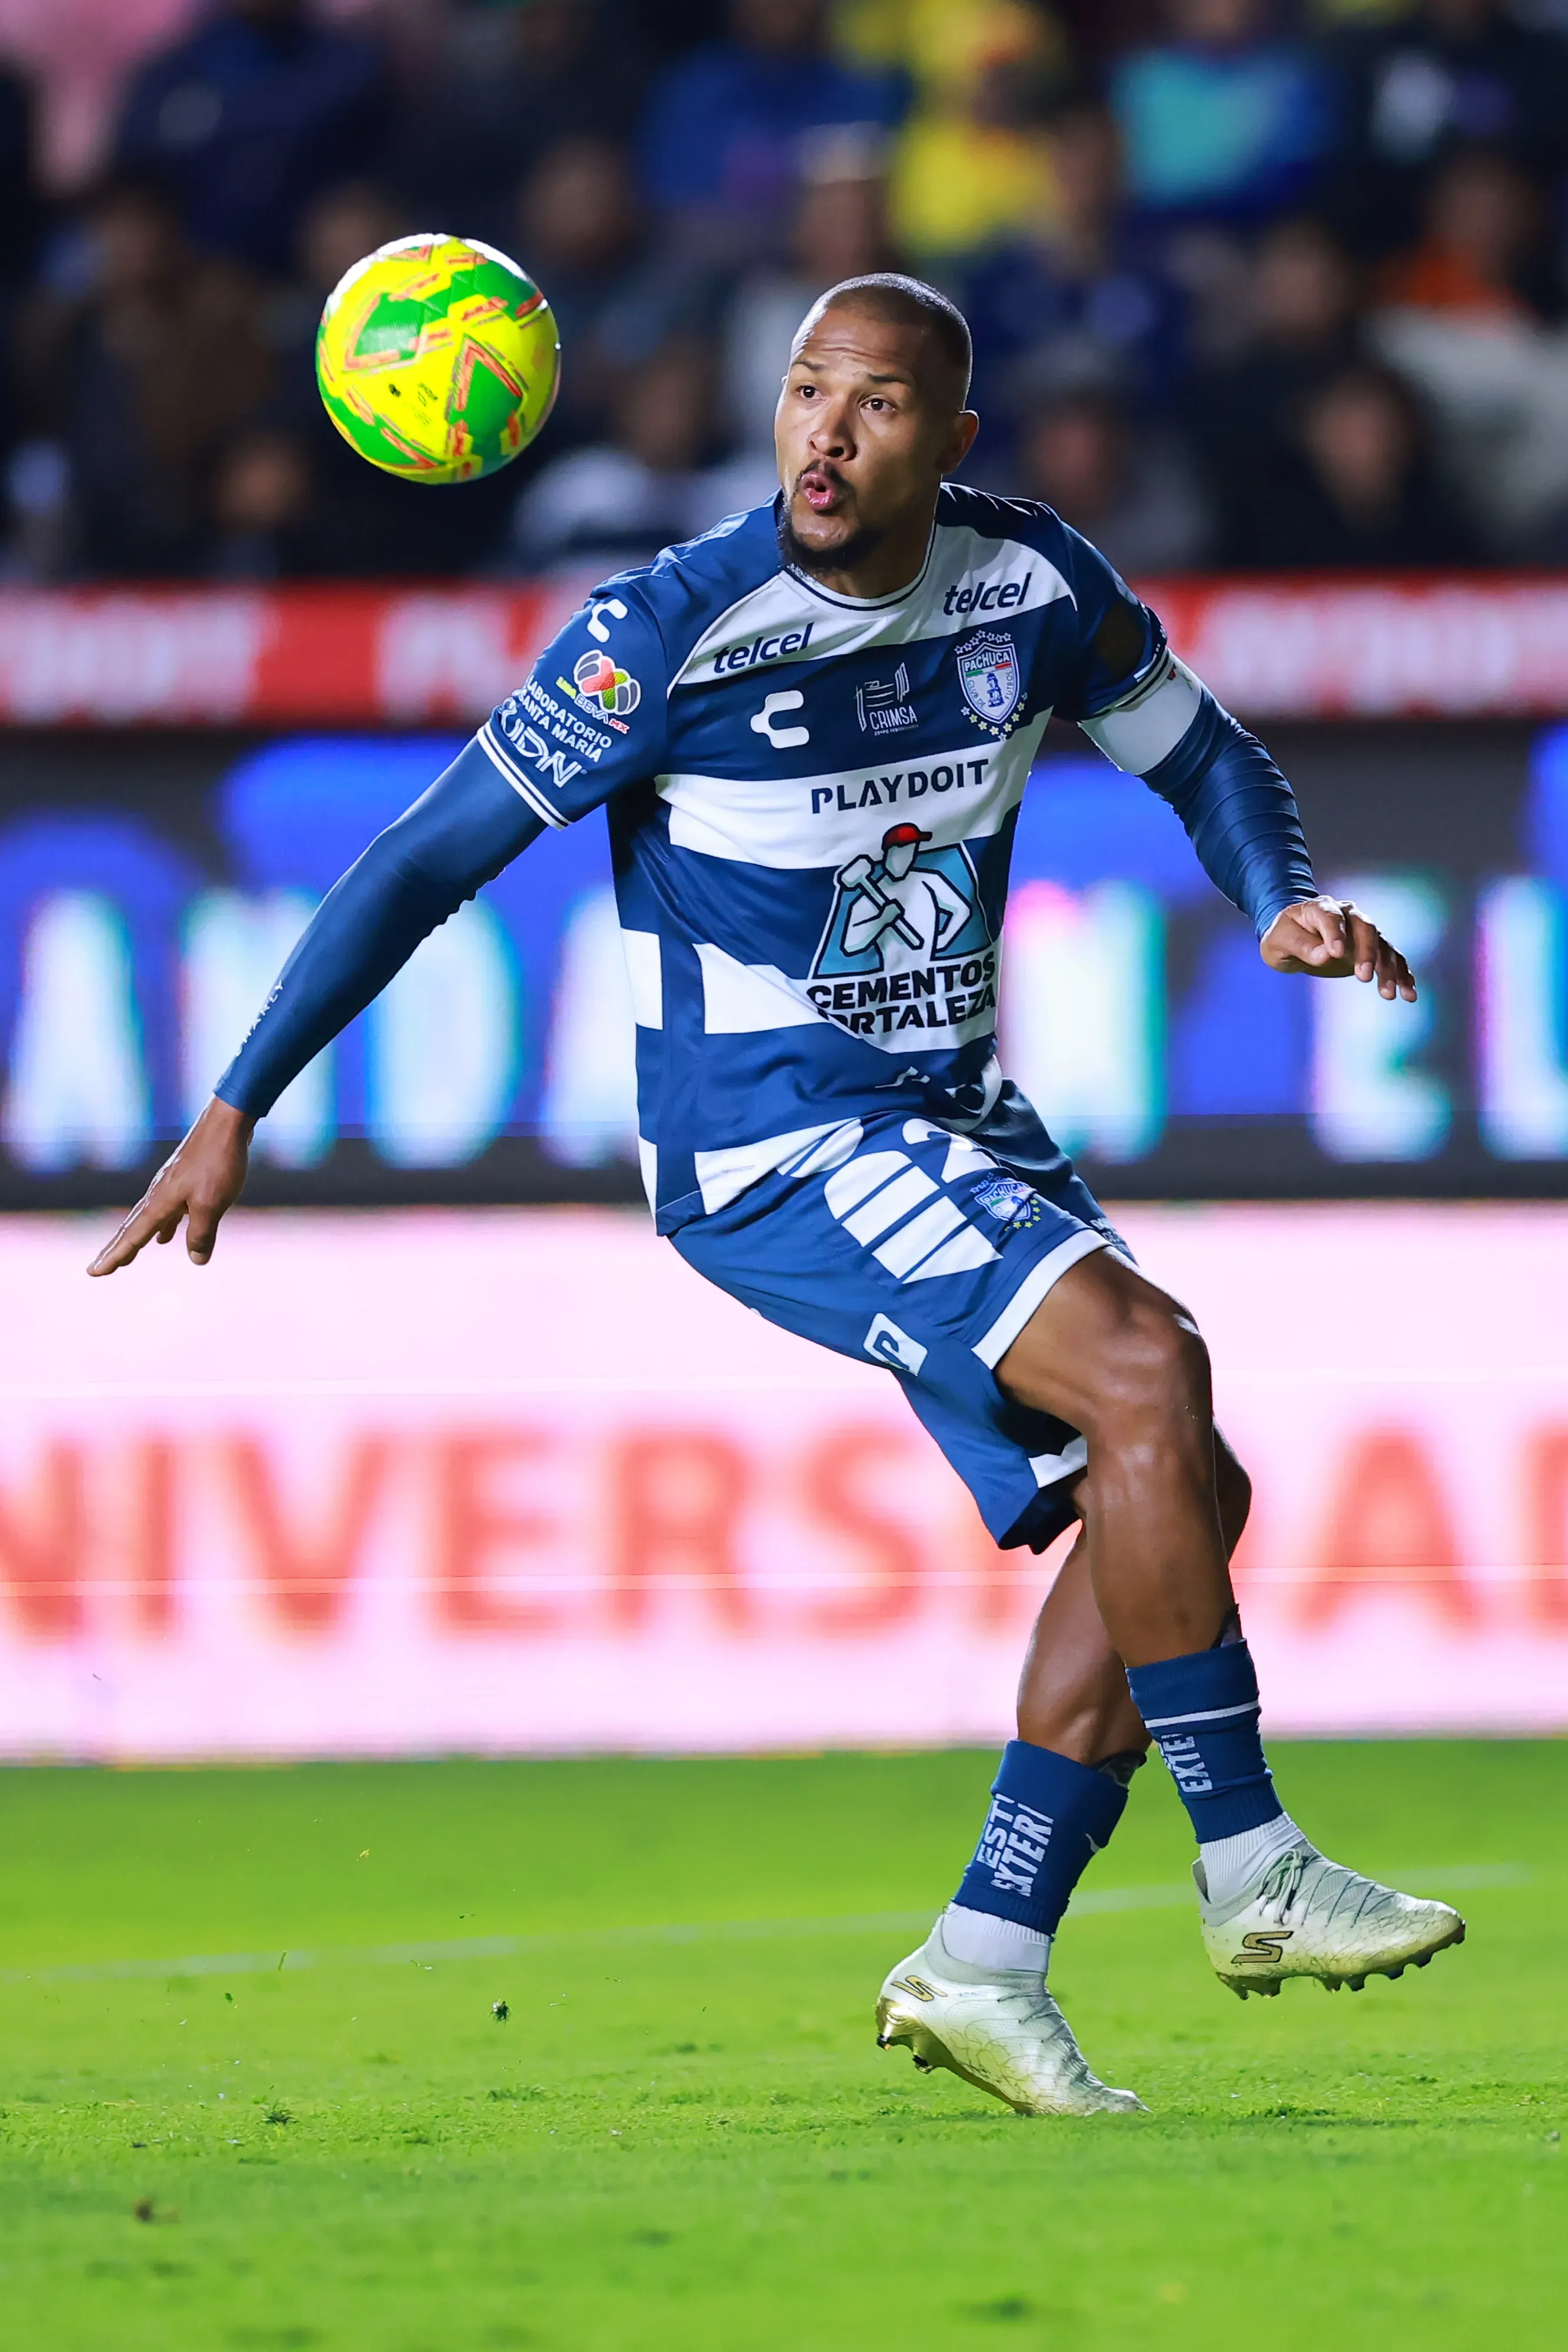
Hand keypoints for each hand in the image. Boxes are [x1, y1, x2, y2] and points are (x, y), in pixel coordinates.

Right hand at [87, 1097, 254, 1276]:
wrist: (226, 1123)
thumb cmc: (218, 1163)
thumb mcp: (212, 1204)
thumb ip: (202, 1234)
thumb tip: (196, 1260)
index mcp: (160, 1202)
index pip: (132, 1236)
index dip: (114, 1256)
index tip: (93, 1272)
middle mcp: (158, 1194)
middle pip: (133, 1228)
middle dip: (118, 1250)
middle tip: (98, 1269)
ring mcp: (170, 1185)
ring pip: (149, 1219)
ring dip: (138, 1239)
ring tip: (129, 1257)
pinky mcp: (183, 1179)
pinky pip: (166, 1210)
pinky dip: (163, 1226)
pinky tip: (166, 1237)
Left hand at [1260, 896, 1416, 1002]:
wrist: (1293, 938)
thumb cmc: (1283, 937)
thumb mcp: (1279, 941)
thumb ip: (1300, 945)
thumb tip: (1324, 955)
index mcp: (1321, 908)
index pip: (1331, 918)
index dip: (1335, 934)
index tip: (1335, 953)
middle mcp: (1348, 915)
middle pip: (1365, 929)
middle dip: (1367, 952)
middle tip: (1363, 977)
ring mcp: (1362, 931)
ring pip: (1382, 946)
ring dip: (1388, 969)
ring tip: (1388, 994)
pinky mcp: (1372, 949)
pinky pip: (1392, 959)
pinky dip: (1401, 975)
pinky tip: (1408, 993)